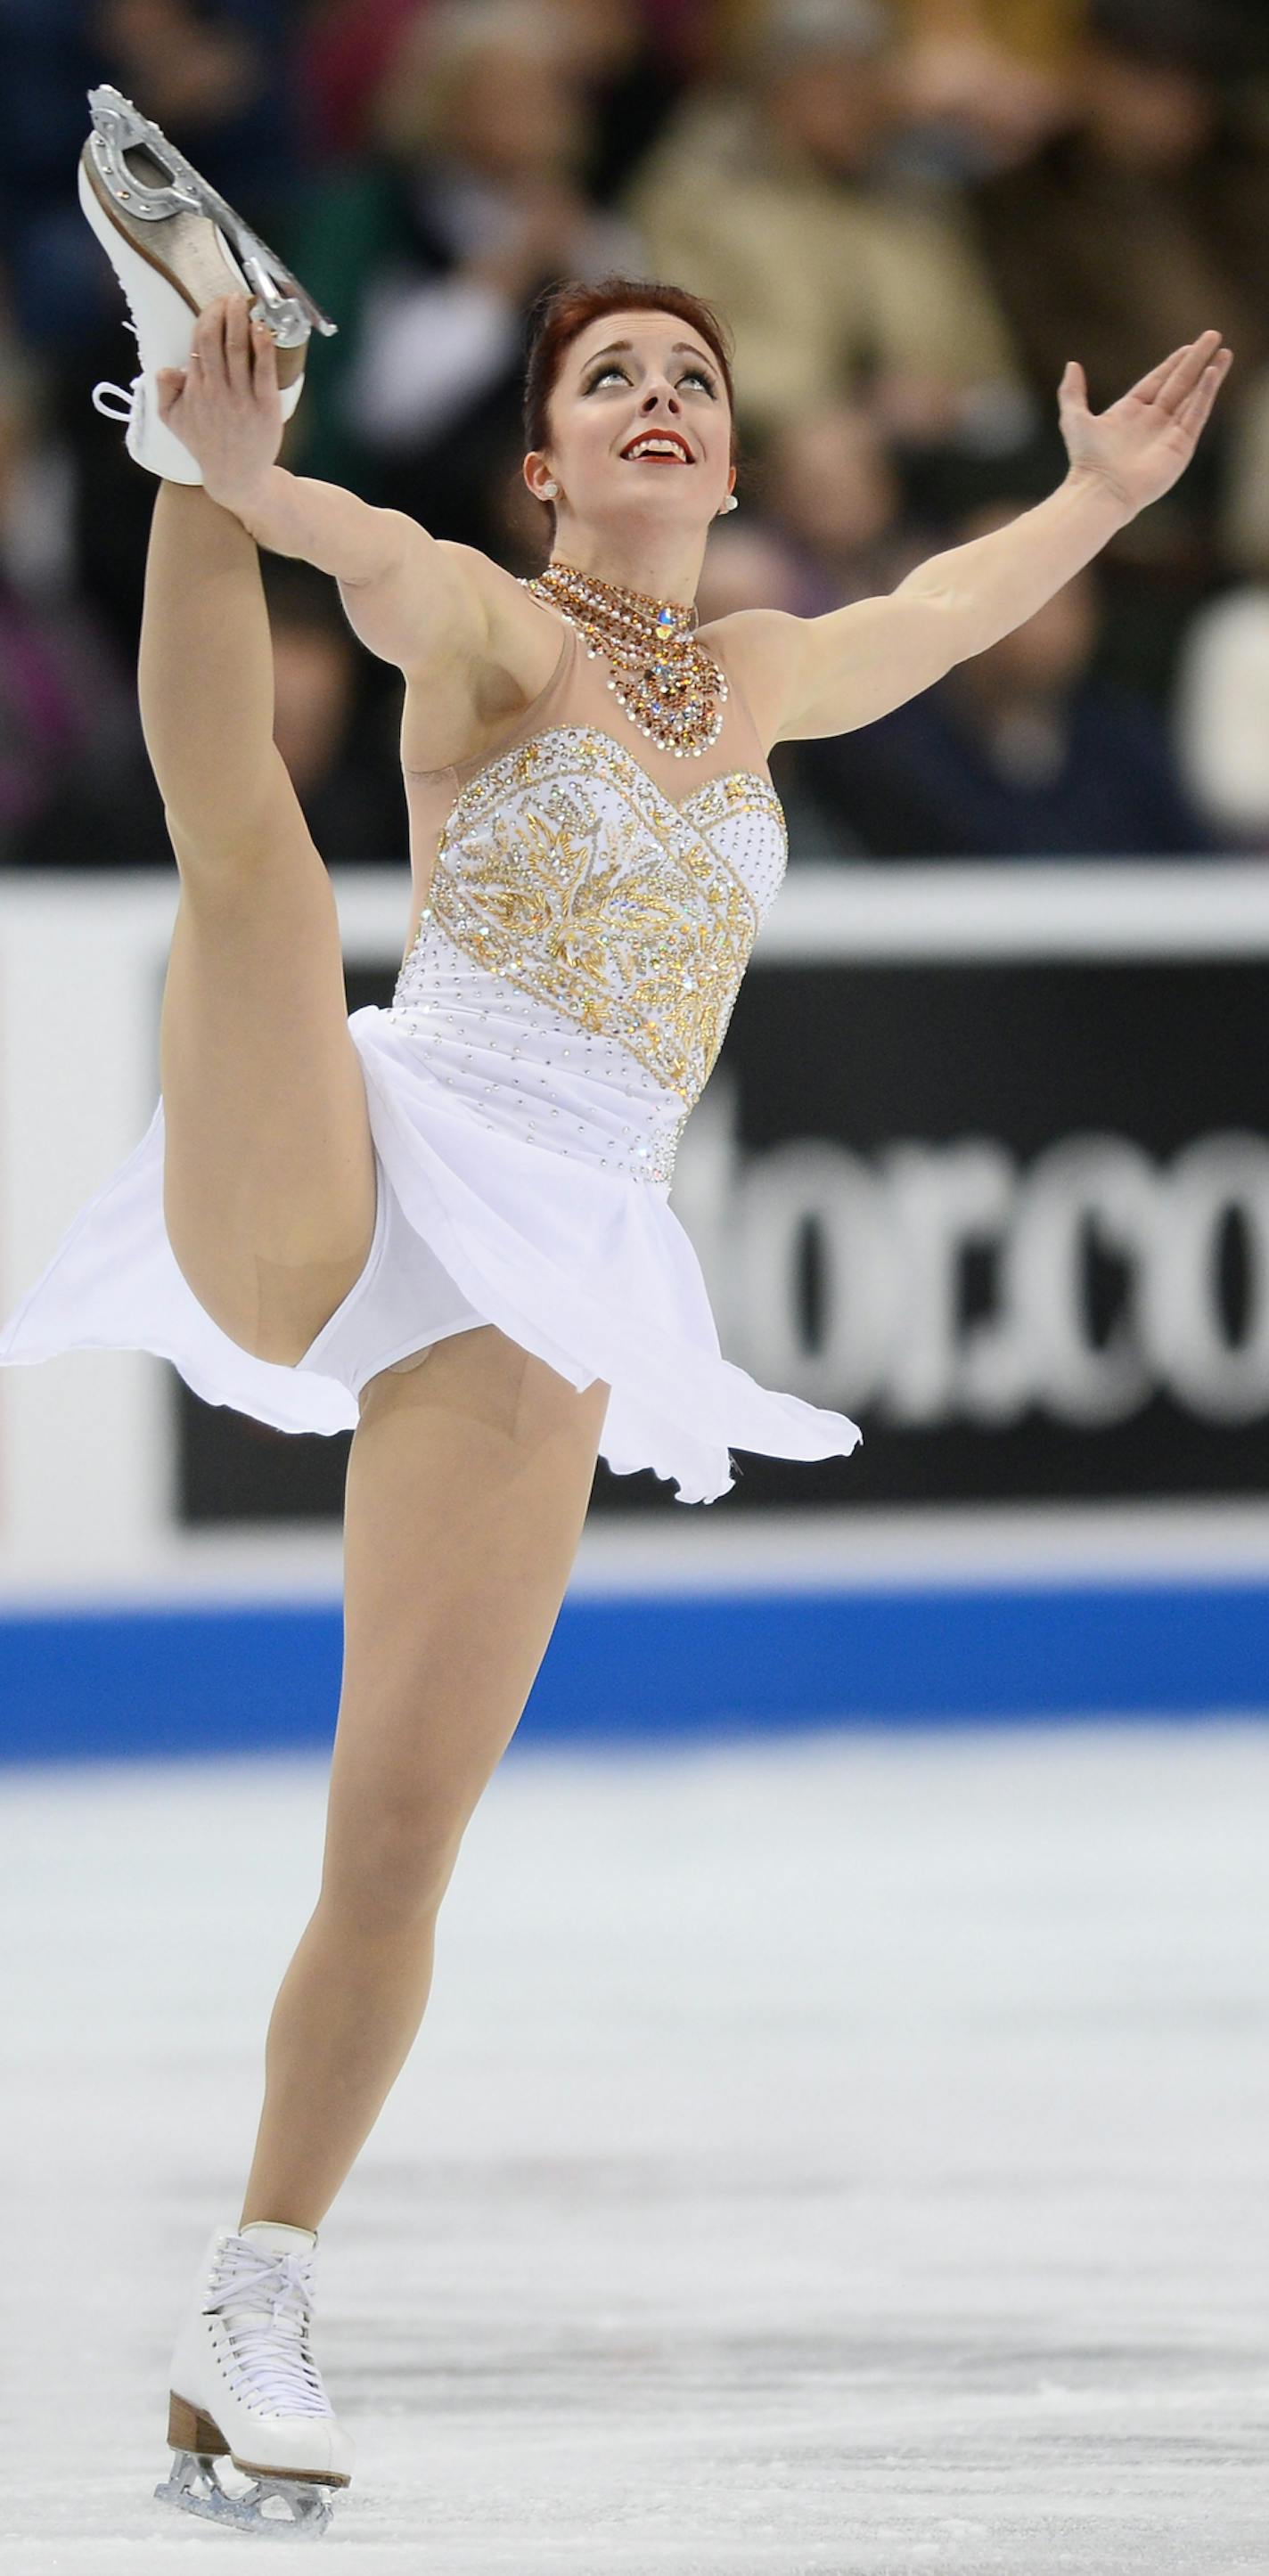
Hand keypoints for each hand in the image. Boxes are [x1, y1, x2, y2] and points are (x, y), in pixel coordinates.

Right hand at [156, 294, 283, 513]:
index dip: (208, 317)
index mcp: (195, 389)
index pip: (198, 342)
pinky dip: (263, 347)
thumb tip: (167, 368)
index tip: (216, 302)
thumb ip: (164, 392)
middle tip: (232, 295)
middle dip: (224, 311)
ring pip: (239, 350)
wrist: (235, 476)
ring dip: (242, 320)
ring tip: (246, 301)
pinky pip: (264, 371)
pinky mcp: (265, 407)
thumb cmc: (204, 444)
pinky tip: (263, 329)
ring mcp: (241, 399)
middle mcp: (216, 391)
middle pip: (217, 340)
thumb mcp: (172, 420)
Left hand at [1058, 329, 1233, 516]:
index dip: (1173, 363)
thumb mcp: (1074, 418)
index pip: (1157, 380)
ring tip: (1225, 353)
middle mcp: (1152, 421)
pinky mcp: (1181, 446)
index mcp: (1130, 413)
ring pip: (1193, 396)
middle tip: (1213, 336)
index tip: (1188, 346)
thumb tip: (1072, 365)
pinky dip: (1205, 394)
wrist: (1102, 490)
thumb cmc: (1086, 459)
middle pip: (1179, 383)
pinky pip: (1196, 414)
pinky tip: (1212, 373)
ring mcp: (1168, 433)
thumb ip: (1072, 392)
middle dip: (1196, 360)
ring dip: (1209, 374)